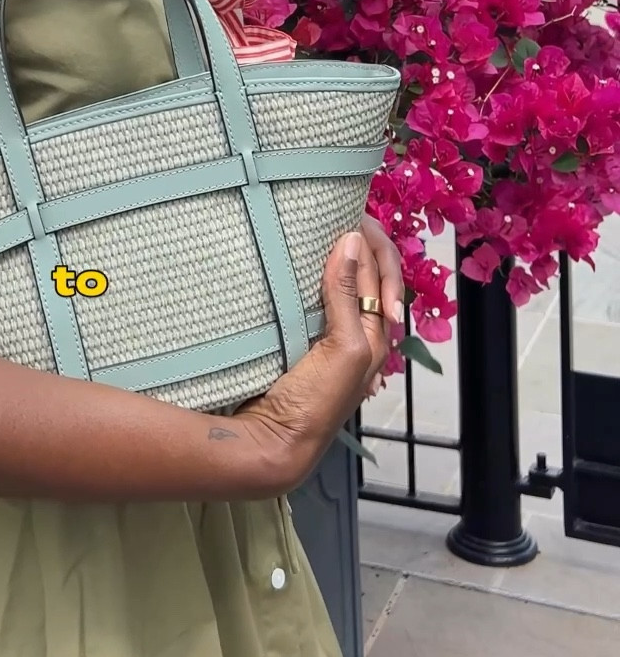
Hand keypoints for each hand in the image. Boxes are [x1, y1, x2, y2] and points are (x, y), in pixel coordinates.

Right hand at [228, 231, 390, 492]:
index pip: (382, 271)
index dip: (370, 239)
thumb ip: (347, 295)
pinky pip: (309, 293)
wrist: (273, 443)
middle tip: (331, 213)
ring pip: (335, 279)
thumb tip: (351, 238)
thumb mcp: (343, 348)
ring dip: (328, 253)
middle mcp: (355, 328)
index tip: (347, 213)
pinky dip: (306, 271)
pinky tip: (293, 260)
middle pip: (362, 270)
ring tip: (312, 228)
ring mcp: (324, 331)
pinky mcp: (297, 334)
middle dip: (353, 240)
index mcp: (376, 332)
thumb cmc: (315, 402)